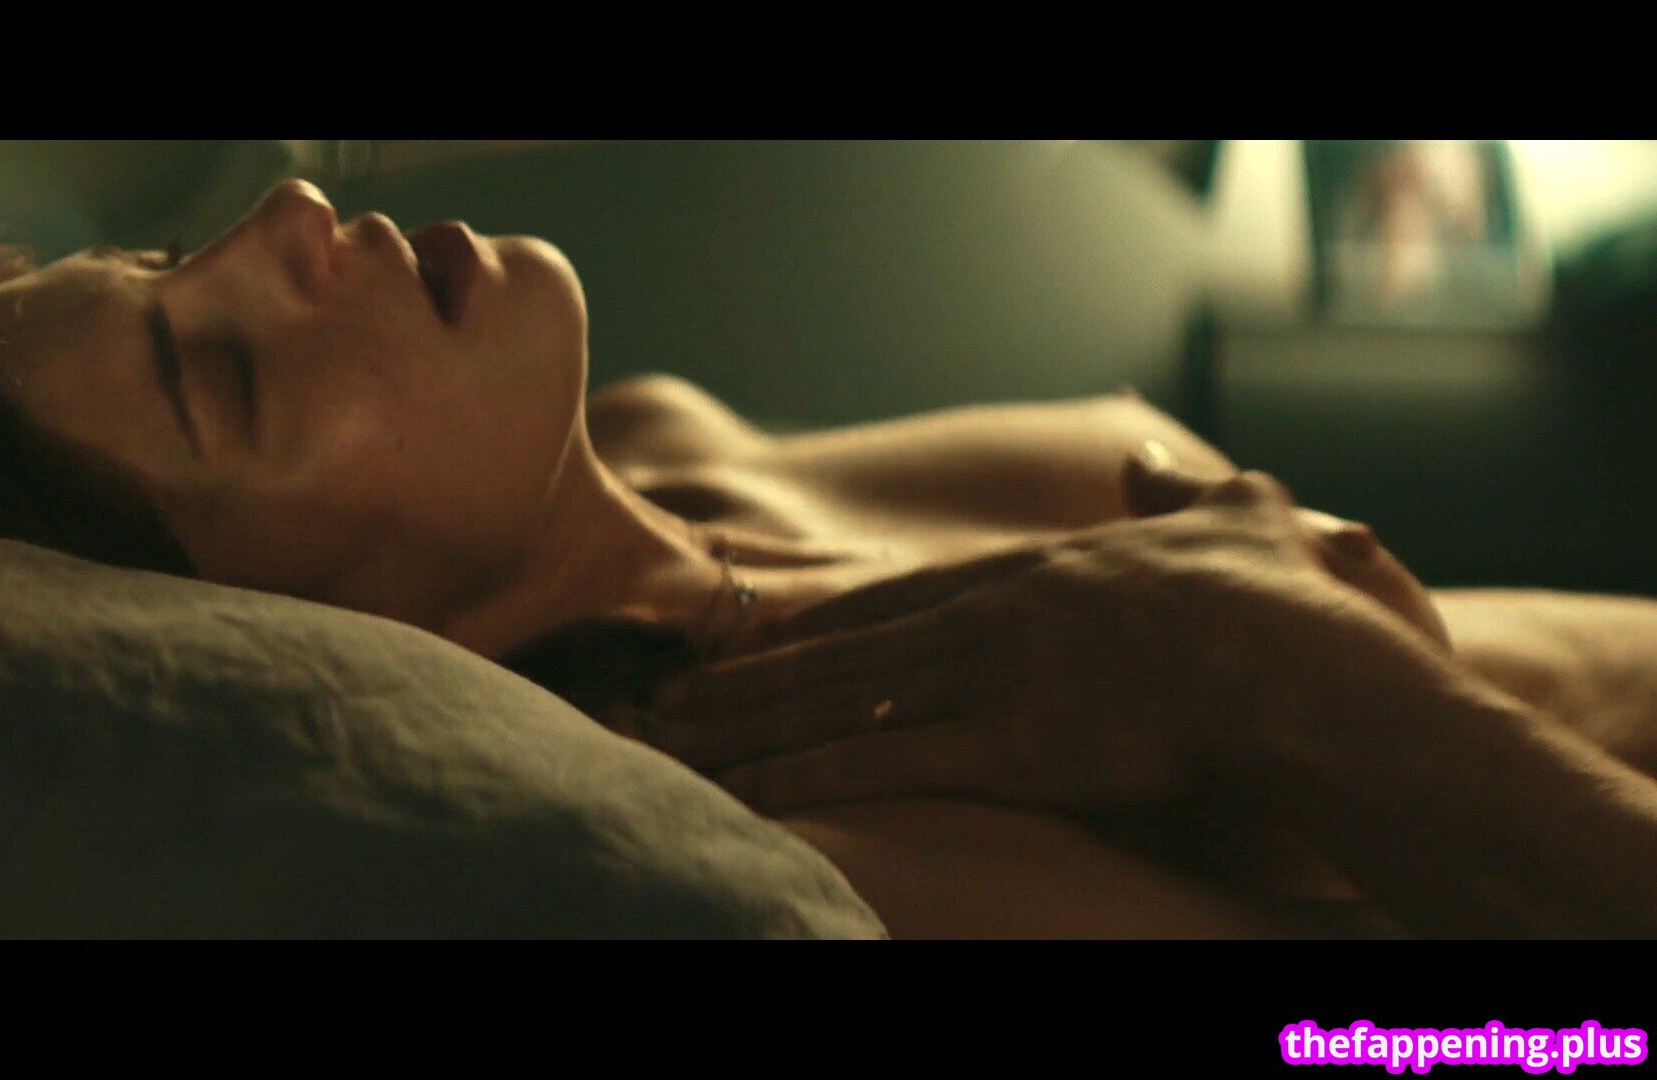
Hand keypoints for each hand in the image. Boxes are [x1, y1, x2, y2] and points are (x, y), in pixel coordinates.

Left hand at [640, 454, 1453, 812]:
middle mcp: (994, 615)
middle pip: (844, 651)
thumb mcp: (1237, 518)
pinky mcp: (1010, 747)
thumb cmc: (1284, 604)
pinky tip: (739, 794)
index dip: (814, 625)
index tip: (750, 642)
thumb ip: (1181, 490)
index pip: (894, 597)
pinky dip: (801, 779)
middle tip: (668, 697)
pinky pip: (880, 765)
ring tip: (669, 742)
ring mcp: (994, 678)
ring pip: (841, 702)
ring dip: (749, 725)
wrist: (1306, 666)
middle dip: (751, 680)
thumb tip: (1146, 457)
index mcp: (1035, 572)